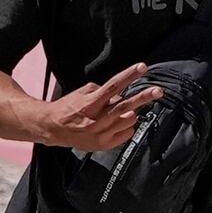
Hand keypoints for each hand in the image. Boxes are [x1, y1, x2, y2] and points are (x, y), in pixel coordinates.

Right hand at [34, 67, 153, 154]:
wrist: (53, 129)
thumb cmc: (68, 108)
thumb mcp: (82, 93)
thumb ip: (102, 92)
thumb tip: (120, 95)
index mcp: (90, 103)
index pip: (113, 86)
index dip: (129, 76)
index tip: (142, 67)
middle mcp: (96, 120)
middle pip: (126, 106)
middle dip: (144, 97)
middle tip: (158, 91)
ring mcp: (101, 134)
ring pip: (129, 120)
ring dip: (131, 112)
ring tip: (125, 110)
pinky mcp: (104, 145)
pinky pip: (126, 134)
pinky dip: (126, 126)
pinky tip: (118, 123)